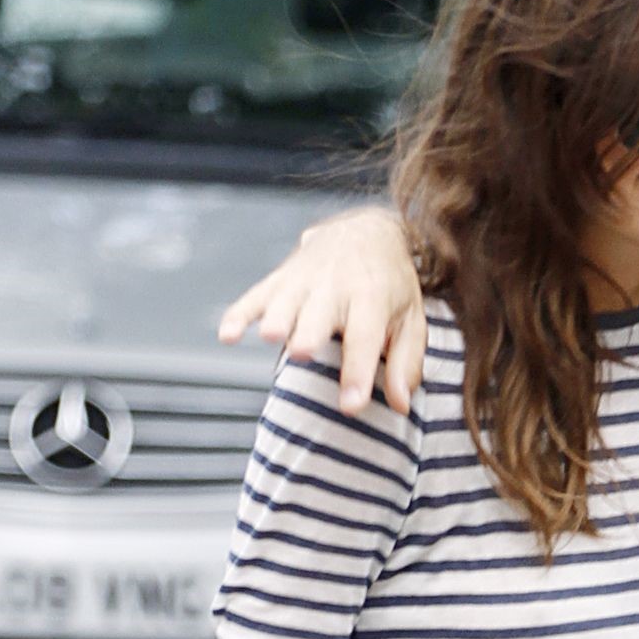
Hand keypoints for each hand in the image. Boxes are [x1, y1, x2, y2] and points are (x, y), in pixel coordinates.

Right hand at [218, 207, 425, 415]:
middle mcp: (337, 286)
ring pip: (286, 301)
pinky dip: (239, 314)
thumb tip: (400, 405)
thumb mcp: (411, 321)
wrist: (367, 232)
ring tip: (269, 336)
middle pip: (321, 313)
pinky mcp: (280, 279)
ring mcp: (304, 280)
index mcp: (373, 297)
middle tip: (303, 353)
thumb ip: (406, 364)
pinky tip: (227, 335)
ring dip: (277, 317)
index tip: (351, 406)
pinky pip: (255, 297)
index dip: (357, 372)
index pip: (365, 337)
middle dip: (310, 332)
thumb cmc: (391, 287)